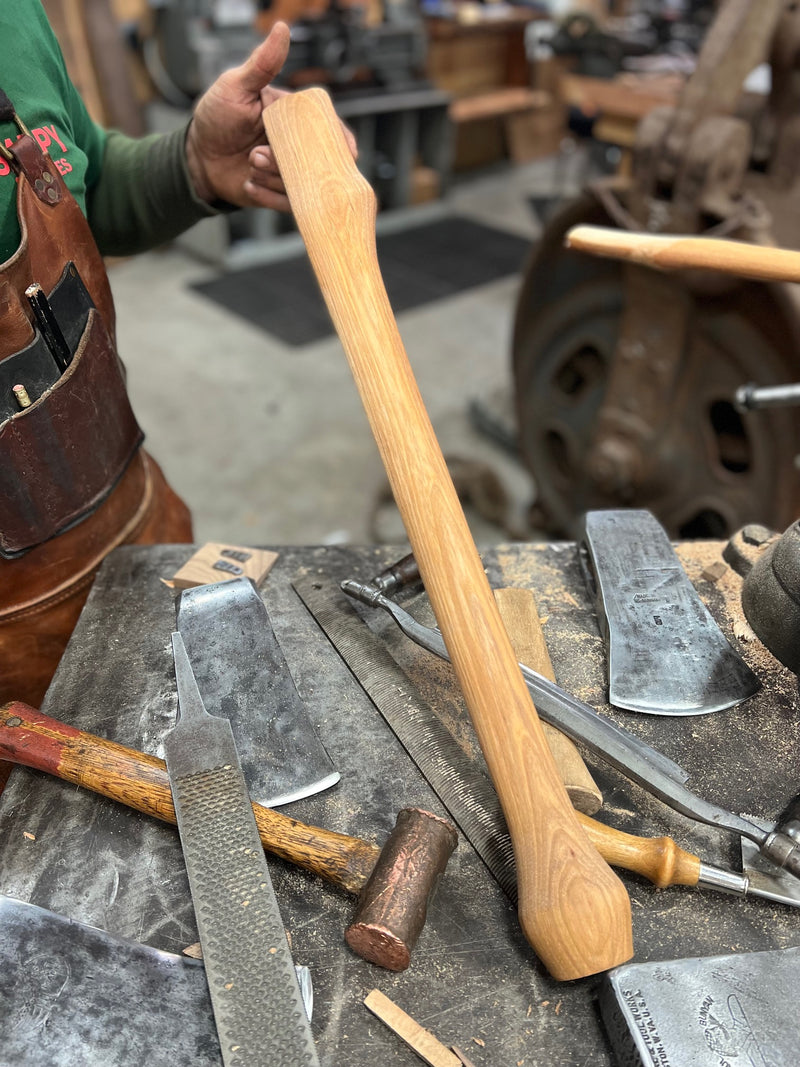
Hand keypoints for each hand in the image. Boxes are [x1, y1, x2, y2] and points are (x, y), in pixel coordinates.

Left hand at [185, 21, 356, 210]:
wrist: (197, 158)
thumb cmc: (215, 117)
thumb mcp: (236, 86)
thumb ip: (262, 64)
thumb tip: (281, 30)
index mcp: (295, 118)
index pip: (329, 128)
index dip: (340, 141)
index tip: (345, 152)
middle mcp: (297, 146)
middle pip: (318, 161)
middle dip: (289, 162)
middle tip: (258, 154)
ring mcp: (290, 172)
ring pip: (302, 184)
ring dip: (274, 177)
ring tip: (250, 163)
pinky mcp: (280, 195)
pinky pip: (287, 204)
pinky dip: (267, 195)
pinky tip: (249, 183)